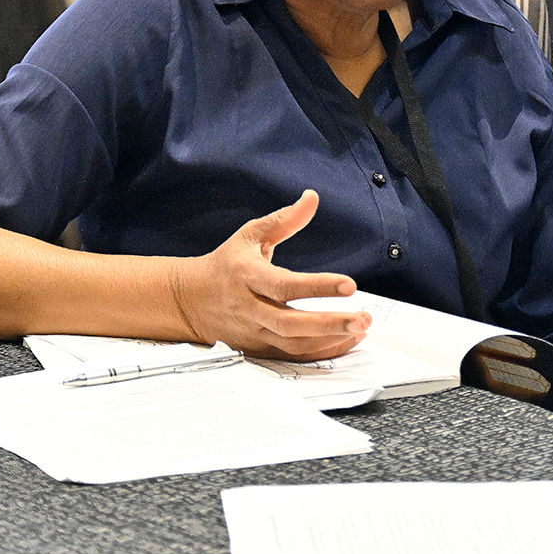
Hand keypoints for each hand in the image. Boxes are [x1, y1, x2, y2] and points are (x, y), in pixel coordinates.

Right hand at [167, 191, 370, 360]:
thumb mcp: (250, 235)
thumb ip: (284, 219)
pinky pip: (292, 356)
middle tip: (363, 318)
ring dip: (330, 340)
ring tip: (361, 329)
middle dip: (330, 323)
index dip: (318, 287)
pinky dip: (320, 353)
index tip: (350, 285)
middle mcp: (249, 307)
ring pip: (293, 344)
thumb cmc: (226, 264)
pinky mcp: (257, 348)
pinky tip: (346, 342)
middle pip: (290, 322)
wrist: (189, 300)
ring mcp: (253, 331)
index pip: (284, 285)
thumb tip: (312, 197)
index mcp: (247, 276)